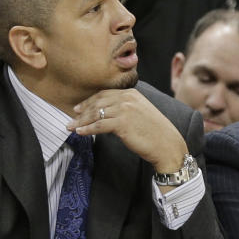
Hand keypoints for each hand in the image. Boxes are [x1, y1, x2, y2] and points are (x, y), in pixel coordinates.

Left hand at [69, 88, 188, 175]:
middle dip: (82, 111)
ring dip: (81, 121)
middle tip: (72, 118)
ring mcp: (124, 110)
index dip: (89, 101)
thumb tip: (107, 113)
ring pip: (96, 114)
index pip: (104, 94)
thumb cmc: (156, 133)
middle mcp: (127, 98)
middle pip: (98, 102)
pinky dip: (87, 129)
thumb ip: (126, 108)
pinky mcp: (122, 123)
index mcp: (132, 93)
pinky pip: (98, 125)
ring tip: (71, 127)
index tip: (79, 108)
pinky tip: (80, 132)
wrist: (167, 145)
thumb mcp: (141, 112)